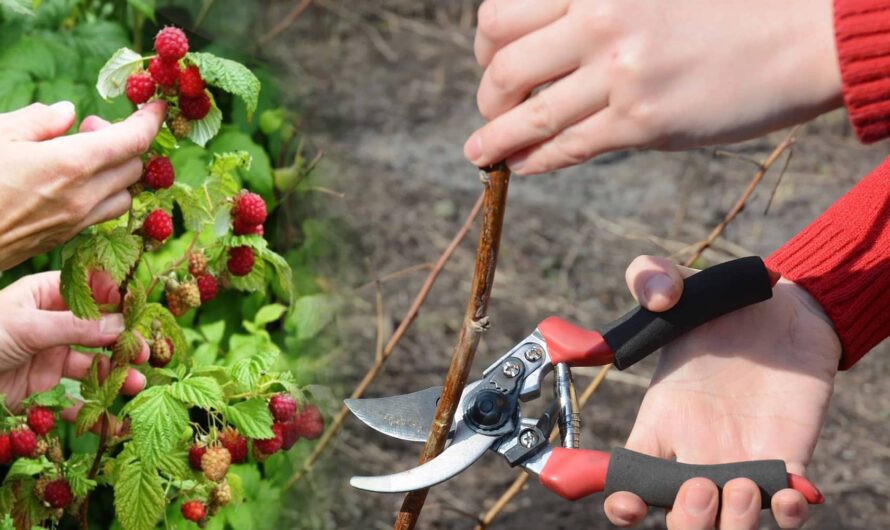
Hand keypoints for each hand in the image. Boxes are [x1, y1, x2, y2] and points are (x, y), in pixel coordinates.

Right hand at [0, 100, 165, 270]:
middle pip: (134, 168)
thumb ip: (36, 121)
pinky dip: (102, 194)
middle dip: (124, 143)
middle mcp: (82, 198)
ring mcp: (74, 223)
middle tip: (90, 128)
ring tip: (81, 157)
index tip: (157, 106)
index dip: (151, 121)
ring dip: (116, 173)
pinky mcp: (62, 240)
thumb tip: (68, 113)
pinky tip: (71, 183)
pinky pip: (101, 215)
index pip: (132, 142)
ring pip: (124, 195)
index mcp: (70, 165)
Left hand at [0, 271, 147, 420]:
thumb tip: (122, 324)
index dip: (117, 297)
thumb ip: (75, 327)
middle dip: (123, 341)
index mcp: (45, 294)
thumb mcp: (27, 327)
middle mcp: (52, 322)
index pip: (91, 288)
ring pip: (92, 362)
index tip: (140, 311)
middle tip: (145, 353)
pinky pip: (73, 396)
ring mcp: (49, 355)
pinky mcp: (42, 386)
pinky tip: (107, 416)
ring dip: (114, 374)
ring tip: (134, 385)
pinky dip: (91, 407)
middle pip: (98, 328)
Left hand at [464, 0, 842, 173]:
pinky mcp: (641, 122)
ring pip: (527, 117)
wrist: (799, 36)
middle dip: (487, 96)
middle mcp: (598, 21)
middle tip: (491, 109)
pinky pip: (566, 148)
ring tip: (481, 152)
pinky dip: (534, 161)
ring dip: (494, 139)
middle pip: (503, 68)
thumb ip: (594, 7)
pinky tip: (522, 165)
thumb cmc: (727, 6)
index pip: (501, 16)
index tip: (489, 61)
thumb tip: (541, 39)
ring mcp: (619, 74)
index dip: (484, 45)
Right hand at [603, 256, 840, 528]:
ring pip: (728, 522)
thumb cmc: (726, 302)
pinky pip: (784, 509)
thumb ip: (650, 275)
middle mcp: (697, 449)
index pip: (631, 478)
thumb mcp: (683, 283)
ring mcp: (742, 458)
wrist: (790, 308)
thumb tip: (655, 296)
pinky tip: (790, 489)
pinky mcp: (787, 458)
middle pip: (679, 518)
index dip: (623, 501)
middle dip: (686, 520)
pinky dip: (786, 512)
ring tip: (745, 484)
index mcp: (662, 421)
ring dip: (733, 522)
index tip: (628, 501)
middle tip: (702, 487)